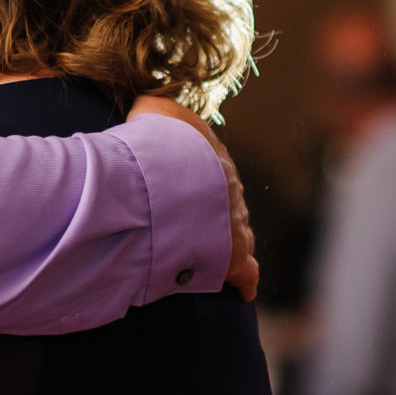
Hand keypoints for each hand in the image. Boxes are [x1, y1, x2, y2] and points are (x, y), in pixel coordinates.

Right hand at [125, 95, 259, 301]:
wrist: (167, 177)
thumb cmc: (156, 144)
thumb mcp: (151, 111)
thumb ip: (153, 107)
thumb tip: (149, 105)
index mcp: (214, 156)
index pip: (210, 170)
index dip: (194, 181)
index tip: (178, 190)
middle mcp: (231, 188)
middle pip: (225, 204)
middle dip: (212, 213)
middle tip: (189, 224)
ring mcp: (236, 223)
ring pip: (237, 235)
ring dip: (225, 244)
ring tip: (207, 254)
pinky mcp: (235, 257)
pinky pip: (246, 272)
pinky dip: (243, 280)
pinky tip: (240, 289)